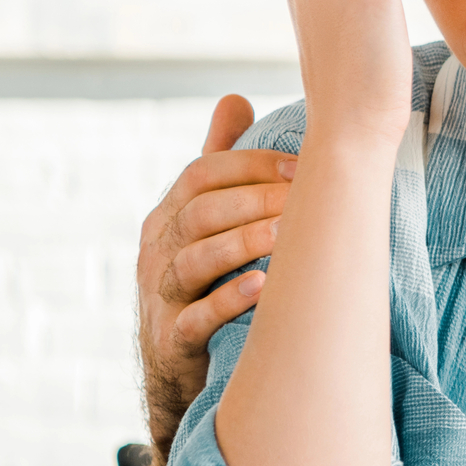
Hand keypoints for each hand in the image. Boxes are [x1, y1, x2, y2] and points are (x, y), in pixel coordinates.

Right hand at [138, 94, 295, 465]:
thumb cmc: (202, 279)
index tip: (304, 164)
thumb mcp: (202, 219)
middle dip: (254, 200)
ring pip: (195, 260)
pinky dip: (229, 301)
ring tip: (289, 235)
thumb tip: (233, 97)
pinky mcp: (173, 340)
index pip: (201, 173)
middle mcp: (157, 250)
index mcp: (167, 216)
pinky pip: (196, 318)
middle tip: (307, 197)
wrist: (178, 367)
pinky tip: (263, 288)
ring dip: (245, 244)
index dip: (250, 165)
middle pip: (199, 212)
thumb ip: (217, 162)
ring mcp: (161, 296)